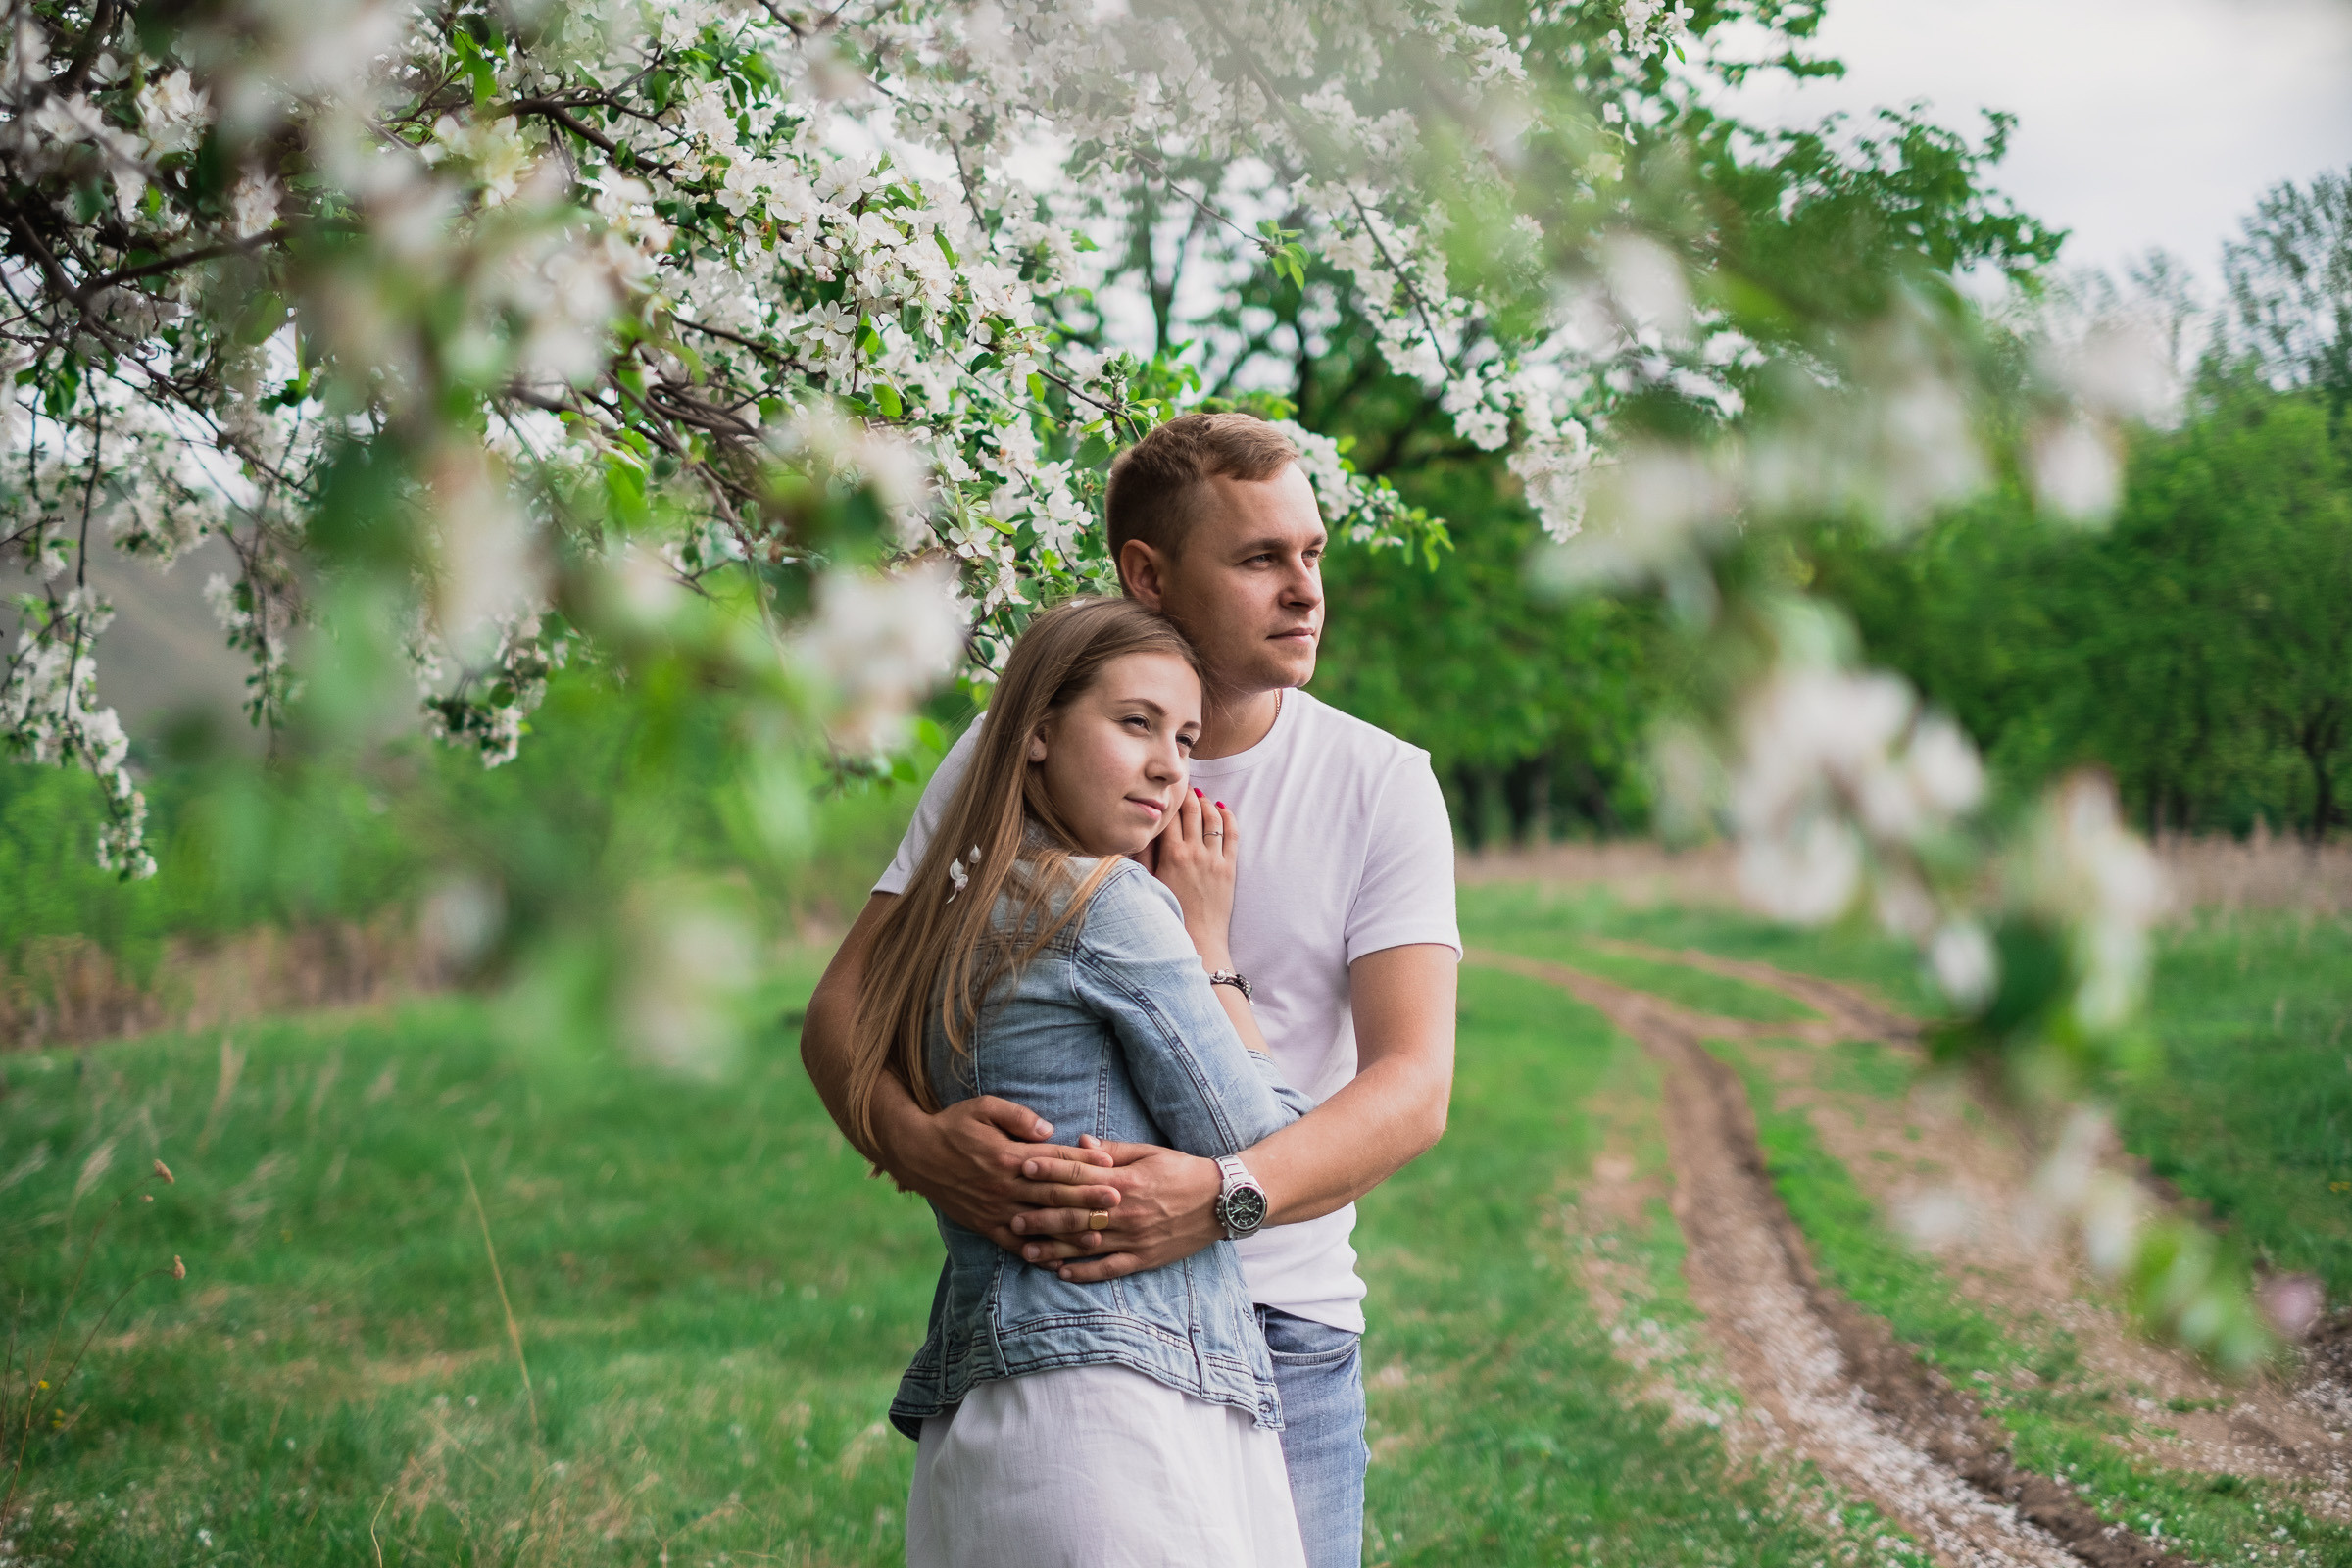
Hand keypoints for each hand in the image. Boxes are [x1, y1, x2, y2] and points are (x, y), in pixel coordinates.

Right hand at [892, 1097, 1120, 1250]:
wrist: (917, 1154)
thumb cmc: (954, 1125)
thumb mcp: (984, 1107)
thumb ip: (1018, 1117)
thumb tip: (1049, 1128)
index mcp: (1009, 1156)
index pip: (1054, 1160)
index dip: (1083, 1161)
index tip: (1110, 1163)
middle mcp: (1005, 1186)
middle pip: (1054, 1194)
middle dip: (1088, 1198)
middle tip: (1118, 1201)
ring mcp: (996, 1210)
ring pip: (1040, 1223)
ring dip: (1070, 1230)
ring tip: (1099, 1234)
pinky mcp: (986, 1226)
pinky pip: (1016, 1245)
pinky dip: (1038, 1254)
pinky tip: (1059, 1261)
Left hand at [1010, 1137, 1223, 1282]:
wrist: (1222, 1201)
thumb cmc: (1183, 1172)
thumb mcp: (1149, 1152)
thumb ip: (1112, 1150)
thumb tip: (1080, 1142)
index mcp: (1125, 1182)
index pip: (1079, 1176)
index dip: (1050, 1171)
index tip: (1023, 1168)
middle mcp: (1126, 1212)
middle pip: (1075, 1214)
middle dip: (1041, 1215)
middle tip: (1012, 1217)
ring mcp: (1134, 1239)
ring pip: (1085, 1245)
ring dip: (1053, 1248)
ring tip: (1026, 1249)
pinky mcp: (1143, 1259)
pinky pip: (1108, 1268)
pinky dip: (1084, 1272)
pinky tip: (1061, 1272)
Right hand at [1151, 789, 1238, 967]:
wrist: (1198, 939)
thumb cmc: (1169, 913)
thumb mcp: (1149, 883)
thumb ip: (1144, 855)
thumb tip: (1142, 831)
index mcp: (1171, 854)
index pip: (1170, 815)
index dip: (1169, 800)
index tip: (1167, 791)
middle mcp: (1194, 852)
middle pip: (1192, 811)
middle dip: (1188, 795)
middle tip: (1185, 787)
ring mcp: (1214, 859)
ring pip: (1213, 818)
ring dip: (1207, 803)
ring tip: (1201, 797)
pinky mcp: (1229, 868)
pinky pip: (1233, 834)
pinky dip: (1228, 817)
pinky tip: (1223, 810)